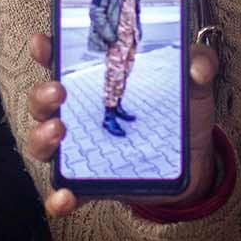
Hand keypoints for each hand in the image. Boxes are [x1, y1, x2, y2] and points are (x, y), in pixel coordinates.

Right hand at [23, 33, 219, 218]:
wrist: (192, 164)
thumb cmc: (180, 115)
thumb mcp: (192, 85)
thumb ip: (199, 64)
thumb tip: (197, 67)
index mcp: (96, 81)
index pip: (60, 60)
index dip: (45, 50)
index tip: (43, 43)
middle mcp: (78, 113)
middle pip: (42, 100)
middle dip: (42, 94)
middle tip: (59, 91)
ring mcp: (79, 149)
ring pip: (41, 141)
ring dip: (41, 136)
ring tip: (59, 130)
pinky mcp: (88, 183)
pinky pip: (64, 191)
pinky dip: (59, 196)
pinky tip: (65, 196)